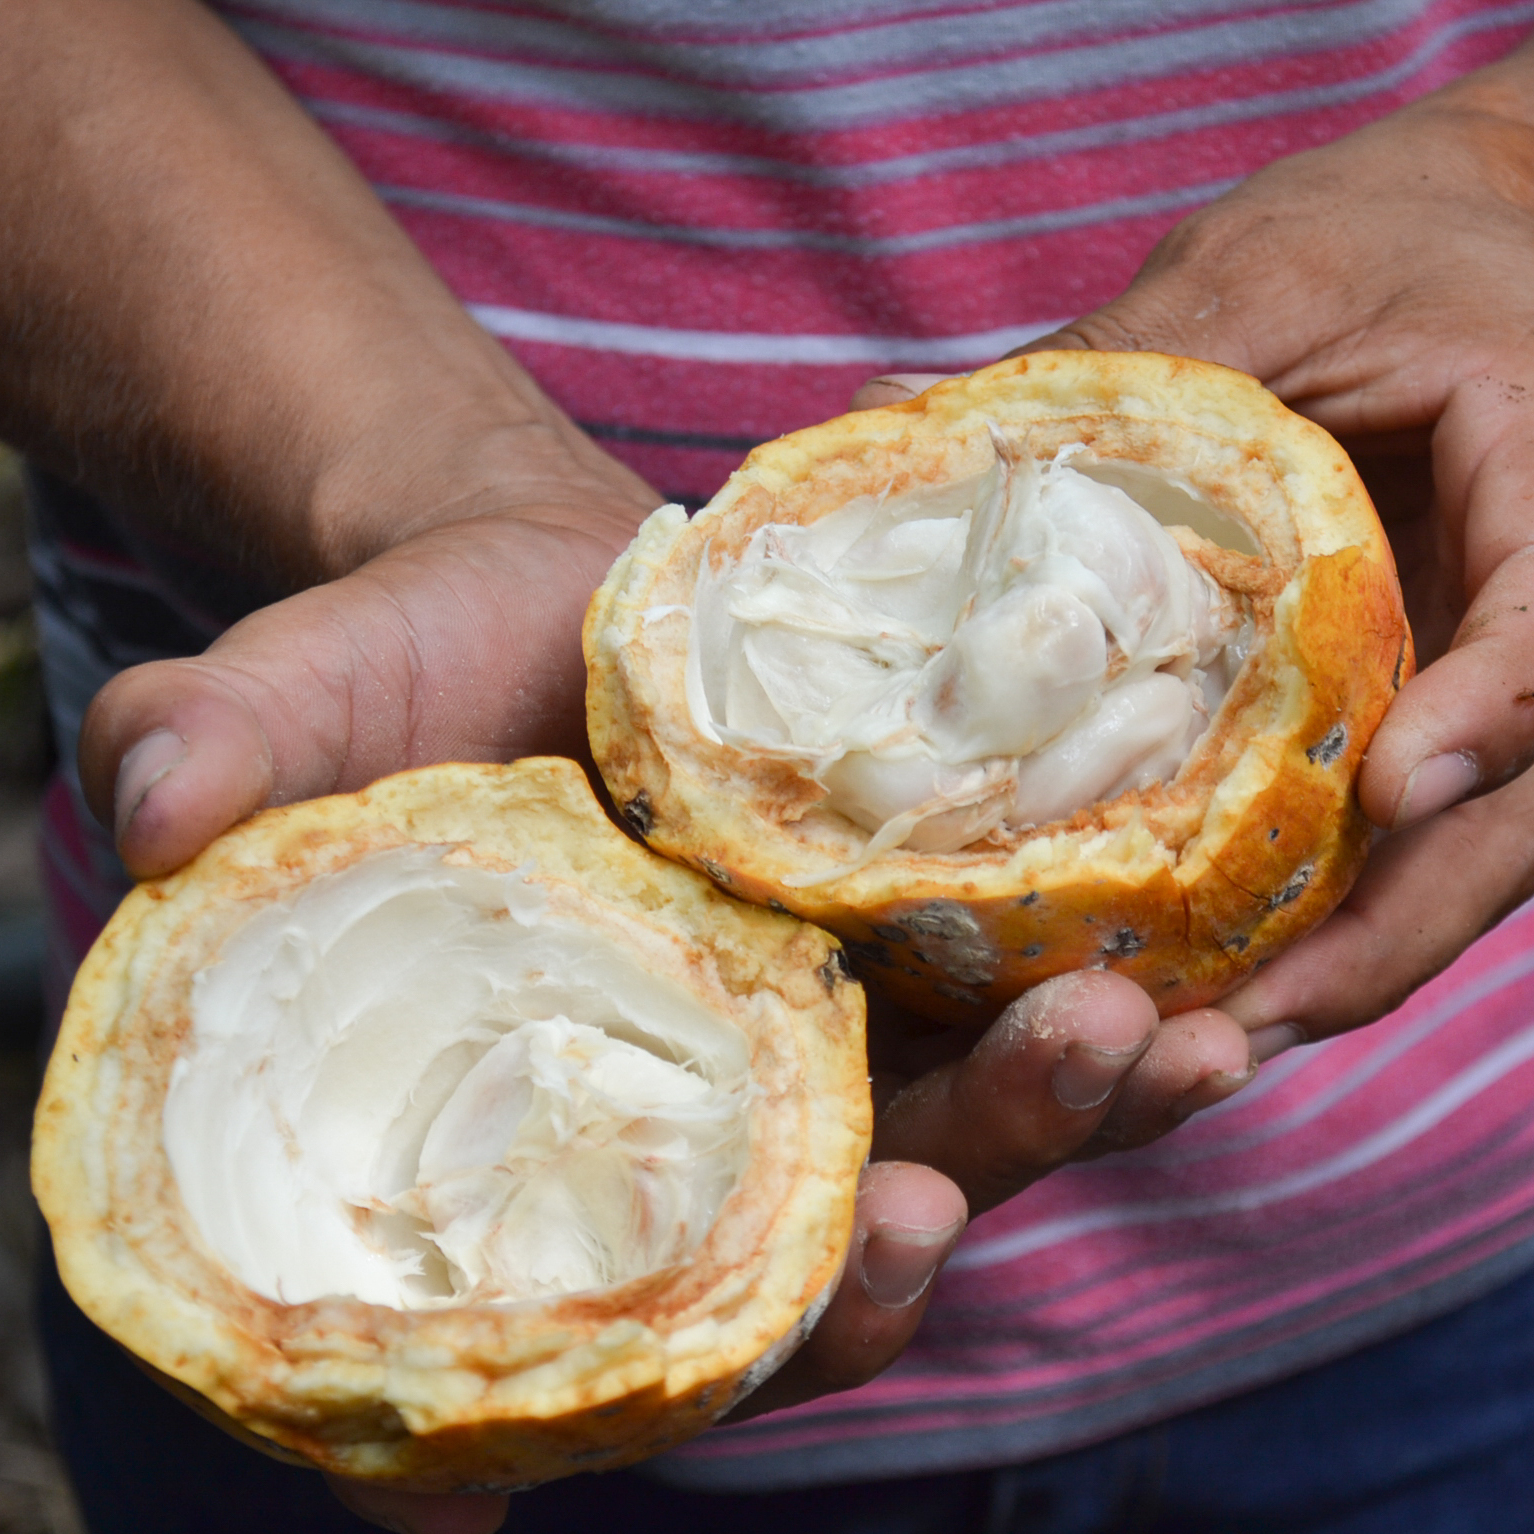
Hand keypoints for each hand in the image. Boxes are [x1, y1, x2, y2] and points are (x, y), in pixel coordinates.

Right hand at [82, 480, 1254, 1532]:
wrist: (538, 590)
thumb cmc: (387, 664)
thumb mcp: (283, 697)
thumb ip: (214, 747)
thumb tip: (160, 808)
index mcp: (484, 1133)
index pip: (519, 1319)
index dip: (547, 1403)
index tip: (606, 1434)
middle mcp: (649, 1135)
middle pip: (762, 1272)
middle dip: (851, 1274)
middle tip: (913, 1217)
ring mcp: (789, 1056)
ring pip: (921, 1153)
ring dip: (1029, 1141)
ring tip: (1130, 1057)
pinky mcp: (887, 962)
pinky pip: (1006, 1025)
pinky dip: (1097, 1042)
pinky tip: (1189, 1009)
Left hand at [856, 37, 1533, 1048]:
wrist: (1456, 234)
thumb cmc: (1384, 232)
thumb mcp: (1267, 277)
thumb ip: (1138, 361)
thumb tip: (901, 403)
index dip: (1502, 710)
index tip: (1404, 786)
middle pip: (1518, 807)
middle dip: (1396, 925)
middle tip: (1244, 1024)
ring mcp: (1491, 672)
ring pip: (1461, 852)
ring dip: (1348, 956)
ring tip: (1202, 1041)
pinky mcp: (1428, 701)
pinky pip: (1397, 829)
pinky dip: (1317, 907)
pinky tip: (1206, 967)